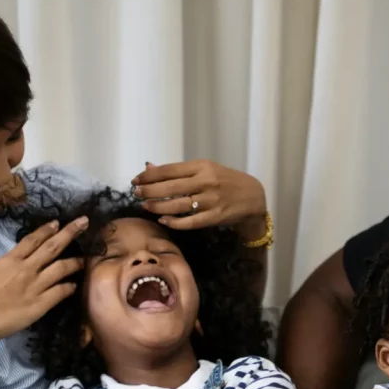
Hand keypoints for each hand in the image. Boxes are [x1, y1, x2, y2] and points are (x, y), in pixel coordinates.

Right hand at [0, 217, 86, 344]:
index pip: (32, 240)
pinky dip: (70, 287)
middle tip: (84, 222)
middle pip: (52, 247)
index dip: (47, 230)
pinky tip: (75, 285)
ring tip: (85, 259)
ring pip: (61, 268)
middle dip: (70, 232)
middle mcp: (25, 269)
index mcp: (10, 260)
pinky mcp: (40, 304)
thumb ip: (10, 265)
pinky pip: (60, 292)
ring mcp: (34, 286)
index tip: (58, 222)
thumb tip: (22, 261)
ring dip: (76, 262)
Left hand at [132, 160, 266, 231]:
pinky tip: (163, 220)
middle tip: (136, 194)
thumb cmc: (225, 181)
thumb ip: (178, 171)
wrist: (253, 197)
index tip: (136, 180)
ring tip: (145, 206)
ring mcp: (210, 201)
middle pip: (170, 188)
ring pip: (177, 205)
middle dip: (149, 191)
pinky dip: (175, 222)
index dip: (149, 176)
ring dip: (158, 206)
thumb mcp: (205, 170)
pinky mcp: (215, 217)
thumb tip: (149, 168)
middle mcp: (205, 182)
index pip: (169, 170)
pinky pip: (190, 222)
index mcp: (201, 166)